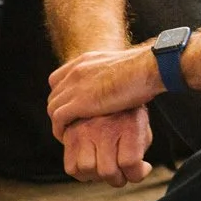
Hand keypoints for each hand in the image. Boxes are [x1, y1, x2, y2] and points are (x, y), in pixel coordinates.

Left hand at [47, 46, 163, 139]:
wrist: (147, 68)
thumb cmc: (145, 69)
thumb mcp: (121, 68)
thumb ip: (112, 76)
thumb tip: (119, 85)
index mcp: (86, 61)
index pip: (58, 79)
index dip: (62, 96)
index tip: (72, 110)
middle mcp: (76, 71)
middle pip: (54, 95)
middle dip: (59, 111)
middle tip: (69, 126)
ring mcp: (76, 86)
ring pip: (53, 107)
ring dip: (58, 123)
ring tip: (68, 135)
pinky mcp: (80, 102)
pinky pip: (58, 119)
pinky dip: (59, 130)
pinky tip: (67, 139)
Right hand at [61, 109, 154, 186]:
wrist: (108, 87)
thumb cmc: (129, 114)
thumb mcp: (142, 126)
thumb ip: (140, 148)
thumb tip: (141, 170)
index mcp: (128, 125)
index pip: (130, 162)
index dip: (138, 174)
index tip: (143, 169)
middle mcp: (105, 128)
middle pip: (108, 171)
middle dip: (118, 179)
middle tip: (122, 173)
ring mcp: (85, 130)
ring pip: (86, 168)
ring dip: (98, 176)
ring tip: (105, 168)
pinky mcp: (70, 134)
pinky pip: (71, 166)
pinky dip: (81, 172)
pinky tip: (92, 164)